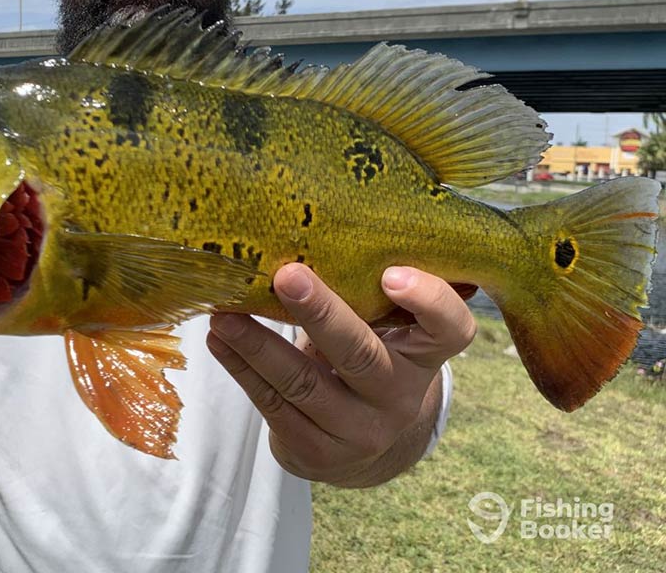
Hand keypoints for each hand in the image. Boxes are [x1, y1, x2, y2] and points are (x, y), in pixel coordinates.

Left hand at [206, 263, 474, 485]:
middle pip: (360, 353)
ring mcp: (358, 430)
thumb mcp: (383, 332)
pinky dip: (241, 368)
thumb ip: (368, 293)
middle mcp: (398, 396)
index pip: (450, 328)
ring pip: (302, 383)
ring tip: (224, 314)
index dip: (428, 300)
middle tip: (285, 275)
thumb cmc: (366, 358)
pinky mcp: (316, 452)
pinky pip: (272, 405)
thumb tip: (319, 217)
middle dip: (320, 313)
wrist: (358, 445)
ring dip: (258, 344)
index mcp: (422, 354)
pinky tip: (218, 340)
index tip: (390, 272)